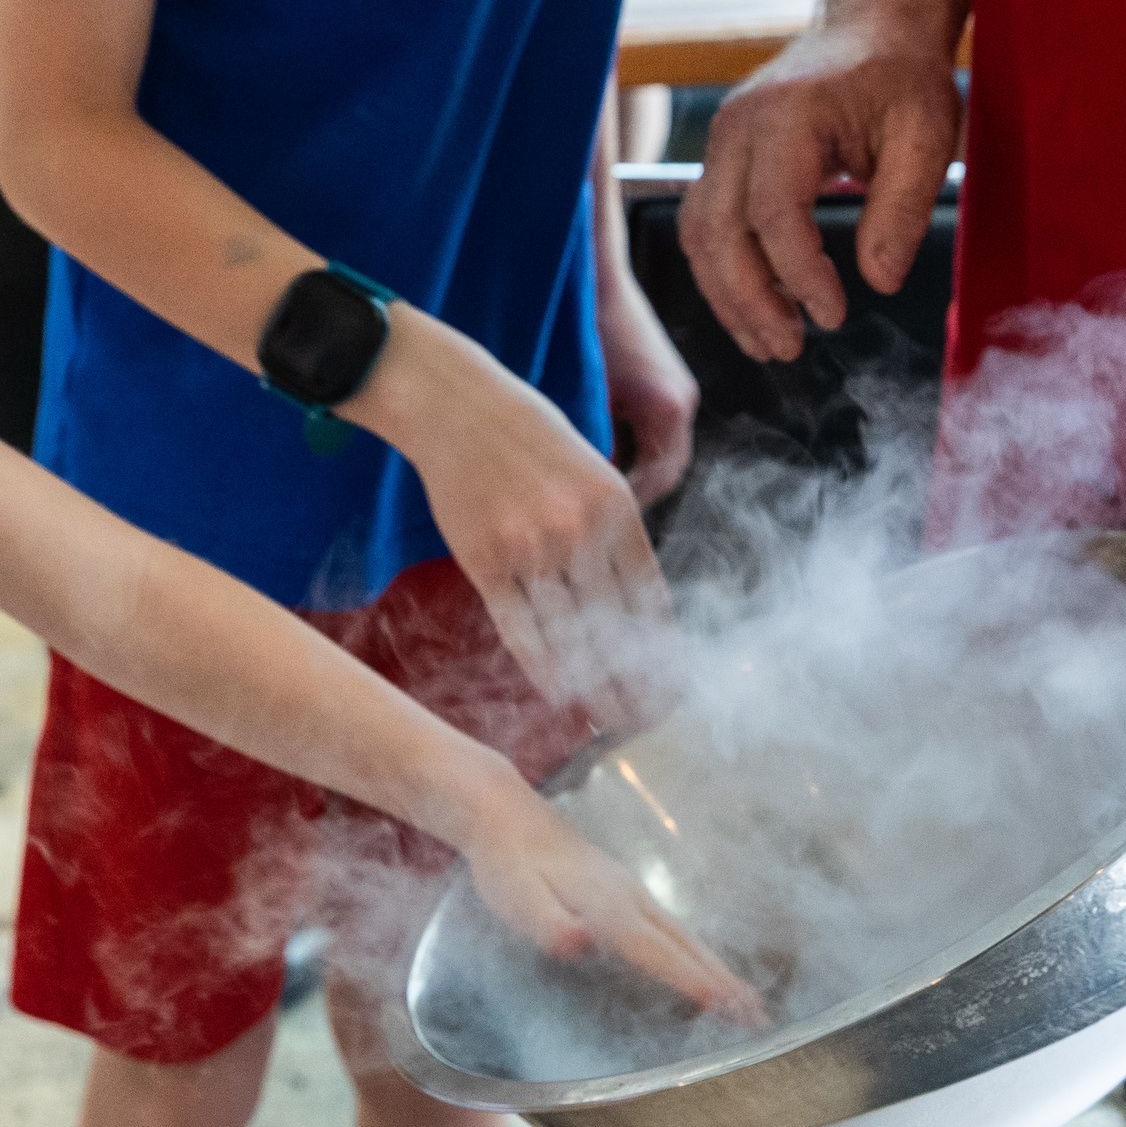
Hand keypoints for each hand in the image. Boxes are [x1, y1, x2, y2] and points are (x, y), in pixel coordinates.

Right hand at [350, 310, 672, 731]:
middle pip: (612, 628)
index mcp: (617, 506)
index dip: (661, 652)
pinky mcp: (484, 560)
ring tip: (605, 719)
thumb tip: (631, 606)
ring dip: (589, 687)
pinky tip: (556, 691)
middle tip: (642, 720)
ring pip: (567, 636)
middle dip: (631, 683)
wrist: (456, 406)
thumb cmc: (528, 437)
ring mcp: (529, 547)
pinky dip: (540, 666)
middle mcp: (579, 530)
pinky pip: (519, 629)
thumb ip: (612, 533)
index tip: (669, 686)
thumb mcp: (592, 471)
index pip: (649, 599)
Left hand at [457, 770, 767, 1027]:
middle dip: (721, 980)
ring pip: (683, 934)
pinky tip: (700, 963)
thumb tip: (577, 942)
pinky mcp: (622, 888)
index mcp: (607, 906)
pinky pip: (670, 925)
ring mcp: (629, 889)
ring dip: (715, 966)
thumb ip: (548, 923)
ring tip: (744, 998)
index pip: (658, 951)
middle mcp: (629, 897)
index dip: (694, 981)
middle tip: (757, 1016)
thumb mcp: (516, 898)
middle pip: (685, 944)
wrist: (505, 815)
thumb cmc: (506, 865)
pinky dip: (695, 950)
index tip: (731, 1006)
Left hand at [599, 269, 698, 507]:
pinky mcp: (664, 384)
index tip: (602, 518)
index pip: (661, 476)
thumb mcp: (588, 394)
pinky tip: (598, 454)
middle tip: (601, 512)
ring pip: (662, 450)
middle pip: (668, 468)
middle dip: (636, 491)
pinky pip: (654, 430)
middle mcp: (681, 401)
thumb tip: (585, 485)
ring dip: (635, 469)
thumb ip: (593, 441)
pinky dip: (632, 447)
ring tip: (597, 489)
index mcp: (668, 405)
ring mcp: (676, 391)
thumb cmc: (587, 328)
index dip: (631, 501)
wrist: (595, 278)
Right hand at [681, 21, 961, 362]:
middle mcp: (738, 127)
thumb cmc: (901, 77)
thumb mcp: (927, 135)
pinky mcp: (722, 158)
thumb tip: (879, 280)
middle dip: (749, 300)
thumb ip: (904, 208)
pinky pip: (705, 224)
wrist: (870, 27)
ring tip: (770, 342)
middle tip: (789, 348)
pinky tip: (758, 308)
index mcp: (788, 115)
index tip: (834, 314)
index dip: (799, 273)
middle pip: (719, 231)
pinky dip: (724, 272)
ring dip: (728, 295)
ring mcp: (721, 141)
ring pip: (699, 234)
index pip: (774, 212)